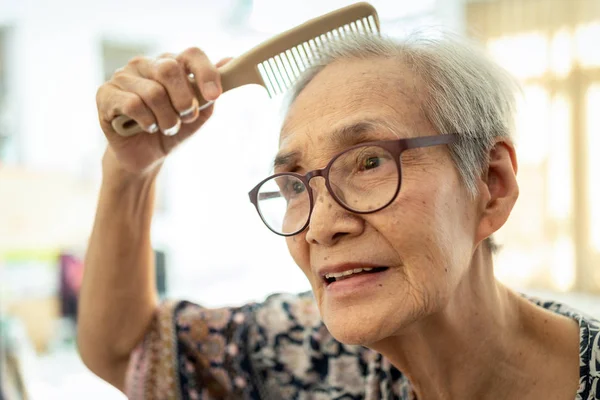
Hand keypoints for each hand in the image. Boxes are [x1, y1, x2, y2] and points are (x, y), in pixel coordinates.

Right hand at [96, 48, 231, 173]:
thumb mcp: (199, 113)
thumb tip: (229, 60)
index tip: (214, 96)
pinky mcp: (105, 94)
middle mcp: (145, 64)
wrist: (145, 156)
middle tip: (186, 118)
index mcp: (170, 63)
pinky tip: (146, 128)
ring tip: (166, 127)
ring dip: (166, 119)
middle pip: (169, 69)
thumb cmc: (171, 129)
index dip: (206, 73)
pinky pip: (132, 105)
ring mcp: (123, 76)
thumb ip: (211, 90)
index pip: (191, 54)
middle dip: (184, 101)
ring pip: (153, 92)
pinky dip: (146, 122)